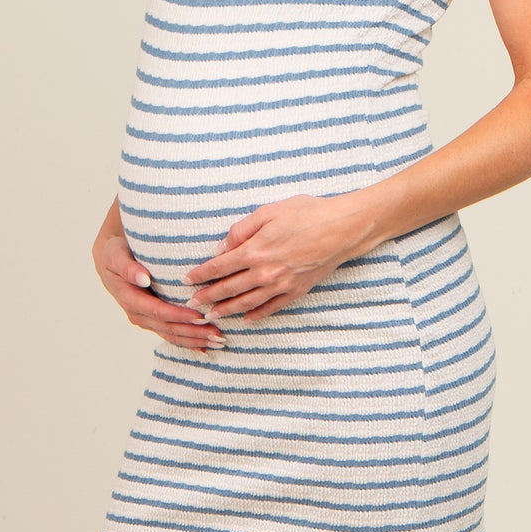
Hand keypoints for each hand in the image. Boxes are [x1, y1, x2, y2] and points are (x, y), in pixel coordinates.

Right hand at [93, 231, 224, 352]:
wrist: (110, 258)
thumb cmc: (115, 252)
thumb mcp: (116, 255)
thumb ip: (128, 268)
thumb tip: (144, 280)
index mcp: (130, 299)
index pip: (157, 311)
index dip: (179, 316)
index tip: (200, 316)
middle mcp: (138, 314)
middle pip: (168, 328)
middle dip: (193, 333)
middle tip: (218, 335)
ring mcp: (145, 319)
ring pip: (171, 334)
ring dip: (195, 340)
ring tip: (218, 342)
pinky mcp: (152, 320)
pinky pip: (170, 334)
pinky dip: (187, 342)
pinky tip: (204, 348)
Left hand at [184, 192, 370, 321]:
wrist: (342, 229)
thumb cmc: (307, 214)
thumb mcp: (269, 212)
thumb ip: (242, 230)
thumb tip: (222, 247)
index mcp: (256, 251)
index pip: (220, 267)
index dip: (201, 274)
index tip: (187, 280)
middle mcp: (265, 272)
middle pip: (229, 289)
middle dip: (208, 297)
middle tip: (192, 303)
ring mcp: (282, 285)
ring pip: (247, 303)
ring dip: (227, 310)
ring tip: (212, 315)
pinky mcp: (297, 291)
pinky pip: (272, 308)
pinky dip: (257, 315)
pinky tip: (246, 320)